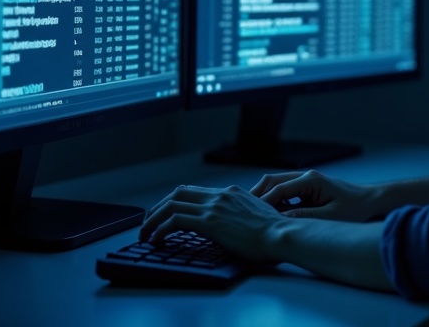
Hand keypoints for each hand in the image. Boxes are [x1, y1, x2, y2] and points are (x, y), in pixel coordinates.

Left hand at [139, 184, 284, 262]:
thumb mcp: (256, 216)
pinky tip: (155, 239)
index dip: (174, 202)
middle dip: (158, 208)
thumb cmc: (275, 233)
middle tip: (148, 222)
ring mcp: (215, 207)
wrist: (283, 235)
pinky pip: (175, 221)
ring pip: (171, 205)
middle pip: (178, 194)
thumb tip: (232, 226)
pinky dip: (160, 229)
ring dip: (153, 219)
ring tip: (145, 233)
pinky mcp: (210, 222)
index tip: (165, 213)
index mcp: (231, 193)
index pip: (193, 191)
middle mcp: (220, 195)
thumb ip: (240, 215)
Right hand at [251, 169, 381, 221]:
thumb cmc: (354, 208)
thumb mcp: (330, 216)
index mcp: (310, 179)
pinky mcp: (306, 189)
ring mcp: (305, 181)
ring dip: (264, 198)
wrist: (370, 201)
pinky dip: (274, 201)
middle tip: (242, 212)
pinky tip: (268, 216)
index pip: (279, 189)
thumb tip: (281, 221)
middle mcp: (305, 176)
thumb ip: (305, 217)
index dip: (263, 203)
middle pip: (272, 181)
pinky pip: (284, 193)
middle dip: (256, 196)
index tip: (251, 217)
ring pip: (276, 185)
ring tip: (251, 215)